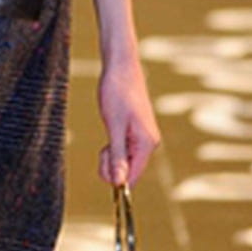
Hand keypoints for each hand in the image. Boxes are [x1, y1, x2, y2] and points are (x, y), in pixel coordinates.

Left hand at [97, 56, 159, 188]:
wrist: (121, 68)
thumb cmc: (117, 92)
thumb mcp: (114, 125)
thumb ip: (117, 155)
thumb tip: (119, 183)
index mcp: (147, 144)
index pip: (132, 177)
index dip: (115, 176)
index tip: (103, 158)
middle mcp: (148, 144)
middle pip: (127, 172)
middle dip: (111, 163)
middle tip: (104, 144)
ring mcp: (142, 139)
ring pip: (123, 162)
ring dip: (111, 155)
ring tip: (109, 132)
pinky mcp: (135, 134)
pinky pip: (123, 151)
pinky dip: (112, 146)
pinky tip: (112, 130)